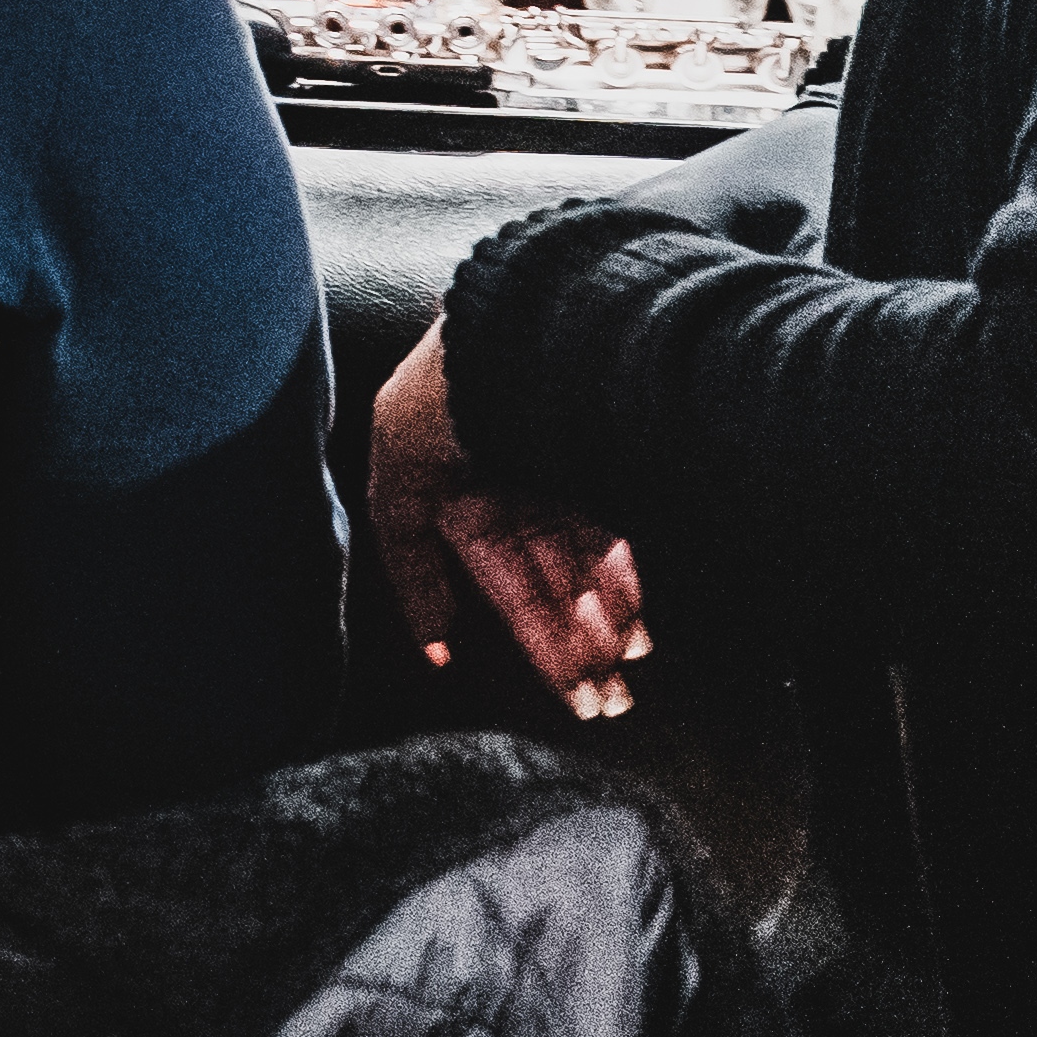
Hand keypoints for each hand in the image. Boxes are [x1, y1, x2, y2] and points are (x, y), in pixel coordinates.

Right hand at [368, 321, 654, 716]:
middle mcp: (514, 487)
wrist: (510, 334)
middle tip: (602, 703)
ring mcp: (564, 474)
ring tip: (626, 677)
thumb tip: (436, 645)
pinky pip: (617, 533)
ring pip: (588, 567)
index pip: (502, 582)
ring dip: (604, 626)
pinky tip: (639, 625)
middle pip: (551, 585)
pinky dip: (626, 581)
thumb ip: (411, 566)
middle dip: (574, 646)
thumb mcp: (397, 483)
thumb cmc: (441, 397)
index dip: (534, 639)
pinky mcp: (606, 459)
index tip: (563, 690)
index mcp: (459, 492)